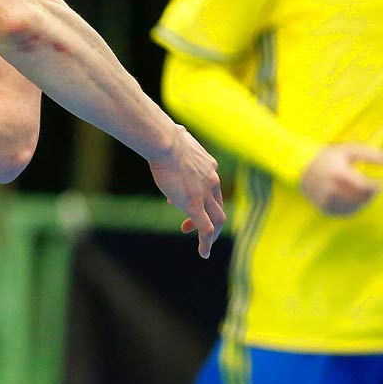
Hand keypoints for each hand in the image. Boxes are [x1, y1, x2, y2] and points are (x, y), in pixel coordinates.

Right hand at [149, 124, 225, 257]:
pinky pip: (206, 228)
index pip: (210, 186)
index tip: (179, 201)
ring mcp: (205, 194)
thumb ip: (179, 140)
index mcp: (208, 166)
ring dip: (210, 233)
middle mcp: (212, 180)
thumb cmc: (164, 136)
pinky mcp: (195, 204)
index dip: (201, 197)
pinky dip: (207, 242)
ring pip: (218, 219)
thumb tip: (173, 130)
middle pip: (218, 205)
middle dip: (208, 218)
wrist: (165, 142)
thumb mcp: (176, 136)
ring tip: (203, 245)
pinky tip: (204, 253)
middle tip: (190, 226)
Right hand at [300, 143, 382, 214]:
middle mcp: (331, 188)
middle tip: (373, 189)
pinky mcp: (324, 207)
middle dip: (370, 195)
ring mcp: (326, 199)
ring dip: (363, 202)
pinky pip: (344, 212)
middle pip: (360, 198)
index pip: (364, 186)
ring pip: (353, 207)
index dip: (376, 187)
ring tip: (364, 194)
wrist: (301, 168)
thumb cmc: (330, 157)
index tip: (380, 183)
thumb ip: (370, 154)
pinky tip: (355, 200)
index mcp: (338, 173)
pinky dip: (353, 208)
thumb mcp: (349, 150)